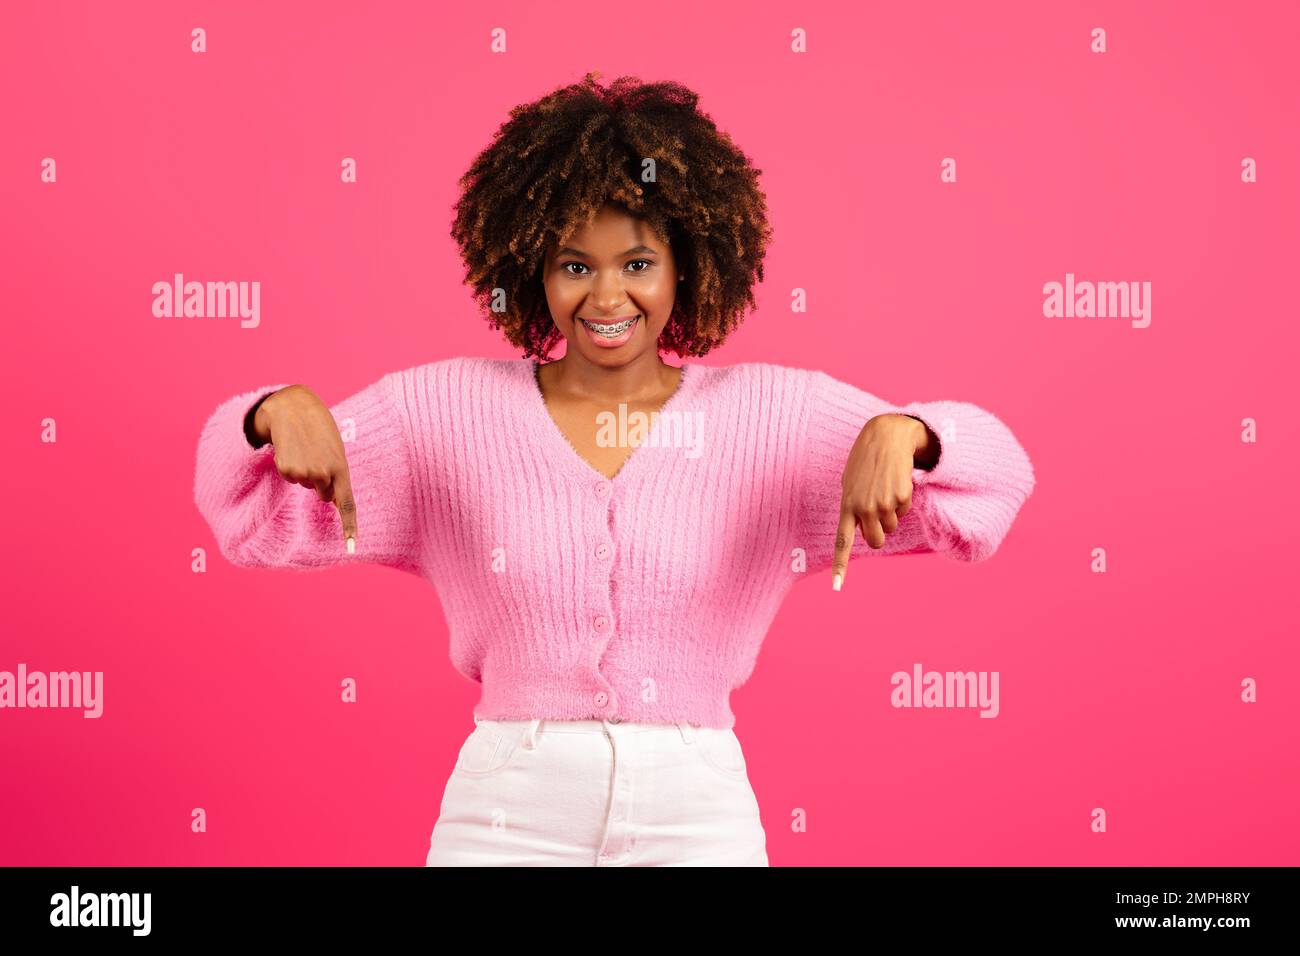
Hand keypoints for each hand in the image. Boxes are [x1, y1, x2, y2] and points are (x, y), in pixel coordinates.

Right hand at [257, 385, 358, 552]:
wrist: (292, 408)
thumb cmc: (319, 428)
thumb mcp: (336, 448)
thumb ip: (337, 472)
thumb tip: (331, 499)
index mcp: (341, 468)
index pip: (347, 504)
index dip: (349, 527)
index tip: (352, 547)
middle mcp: (324, 474)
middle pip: (323, 494)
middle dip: (321, 481)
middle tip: (316, 455)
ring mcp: (305, 473)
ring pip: (306, 485)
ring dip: (305, 470)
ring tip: (305, 449)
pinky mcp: (287, 470)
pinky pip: (291, 477)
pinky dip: (290, 466)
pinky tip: (292, 450)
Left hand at [831, 414, 927, 589]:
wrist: (887, 436)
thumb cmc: (865, 460)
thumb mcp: (850, 483)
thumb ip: (852, 508)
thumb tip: (863, 531)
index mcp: (847, 506)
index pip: (842, 542)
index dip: (841, 566)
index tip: (837, 588)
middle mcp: (864, 508)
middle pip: (877, 541)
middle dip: (880, 534)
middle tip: (879, 513)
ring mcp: (884, 503)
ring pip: (893, 525)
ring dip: (892, 512)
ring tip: (884, 487)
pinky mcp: (901, 496)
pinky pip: (905, 510)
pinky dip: (903, 499)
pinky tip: (896, 481)